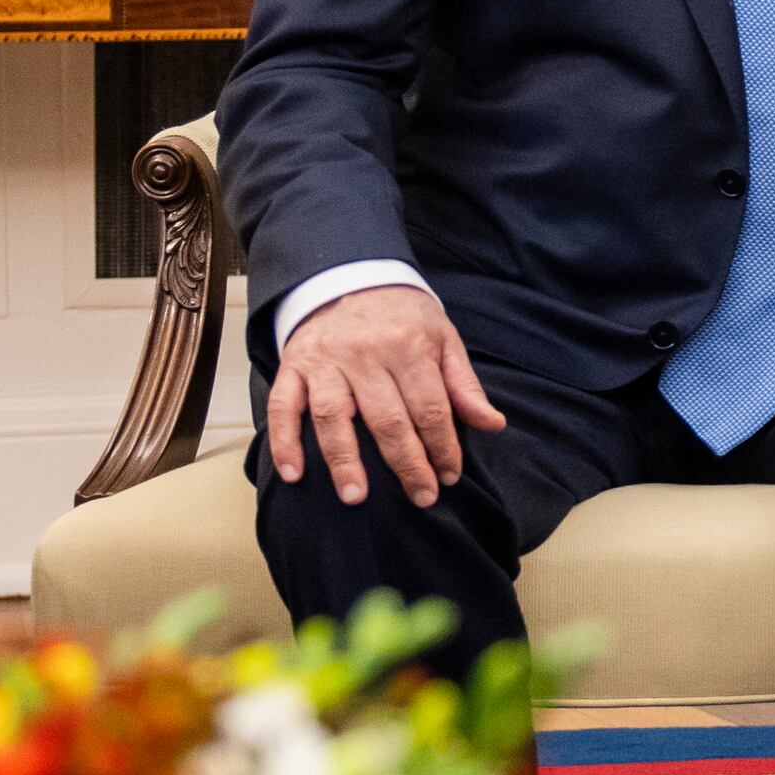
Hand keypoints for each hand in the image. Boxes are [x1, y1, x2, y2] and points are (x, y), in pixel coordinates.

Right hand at [267, 285, 505, 508]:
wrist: (348, 276)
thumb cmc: (402, 316)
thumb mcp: (442, 338)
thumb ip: (463, 384)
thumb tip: (492, 423)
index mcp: (409, 345)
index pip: (430, 407)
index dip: (442, 446)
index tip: (449, 476)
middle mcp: (364, 354)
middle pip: (386, 417)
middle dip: (406, 462)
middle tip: (421, 498)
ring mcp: (324, 360)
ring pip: (332, 415)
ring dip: (343, 459)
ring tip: (356, 497)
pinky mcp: (293, 365)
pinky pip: (282, 405)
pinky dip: (284, 441)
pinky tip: (293, 473)